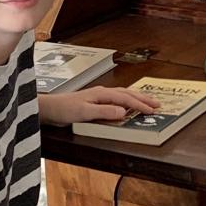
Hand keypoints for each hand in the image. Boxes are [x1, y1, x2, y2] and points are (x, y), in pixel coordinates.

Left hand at [39, 85, 162, 127]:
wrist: (48, 108)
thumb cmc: (64, 109)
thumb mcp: (85, 112)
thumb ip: (104, 111)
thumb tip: (124, 111)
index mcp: (102, 94)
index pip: (126, 99)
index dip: (140, 105)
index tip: (152, 110)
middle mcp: (101, 93)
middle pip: (127, 94)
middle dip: (142, 98)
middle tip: (157, 104)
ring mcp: (97, 96)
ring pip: (122, 94)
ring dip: (135, 98)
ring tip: (147, 101)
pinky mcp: (93, 101)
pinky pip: (115, 98)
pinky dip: (125, 100)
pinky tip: (126, 104)